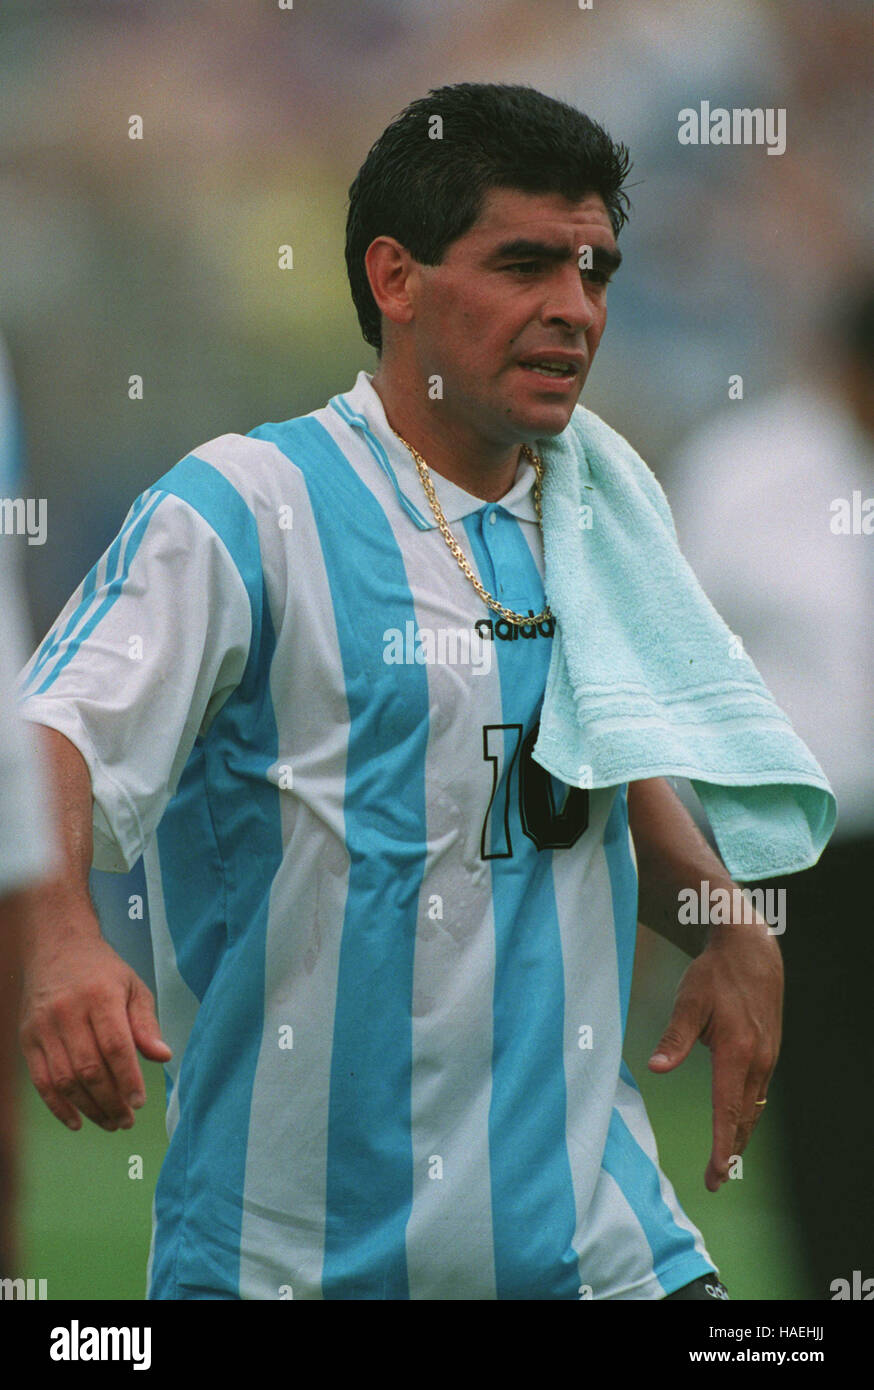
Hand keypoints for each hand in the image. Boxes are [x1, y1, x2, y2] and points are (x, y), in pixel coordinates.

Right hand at [19, 909, 171, 1132]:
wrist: (56, 948)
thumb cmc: (102, 970)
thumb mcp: (133, 987)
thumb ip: (146, 1023)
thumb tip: (163, 1056)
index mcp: (100, 996)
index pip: (115, 1046)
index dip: (128, 1078)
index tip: (139, 1102)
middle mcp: (68, 1012)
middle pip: (89, 1068)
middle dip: (111, 1101)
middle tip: (127, 1121)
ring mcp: (43, 1028)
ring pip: (65, 1079)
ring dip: (89, 1108)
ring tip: (109, 1122)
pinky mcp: (28, 1040)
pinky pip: (41, 1081)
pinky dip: (58, 1106)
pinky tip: (77, 1121)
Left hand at [647, 919, 782, 1190]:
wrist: (752, 950)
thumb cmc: (715, 974)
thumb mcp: (689, 1002)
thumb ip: (674, 1036)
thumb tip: (657, 1067)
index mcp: (738, 1052)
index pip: (727, 1110)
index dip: (721, 1146)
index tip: (716, 1174)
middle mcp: (759, 1059)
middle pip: (744, 1116)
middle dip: (731, 1151)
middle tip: (715, 1181)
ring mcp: (768, 1056)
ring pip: (753, 1106)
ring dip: (739, 1133)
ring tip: (726, 1161)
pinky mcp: (769, 1050)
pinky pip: (758, 1091)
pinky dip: (746, 1112)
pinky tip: (737, 1121)